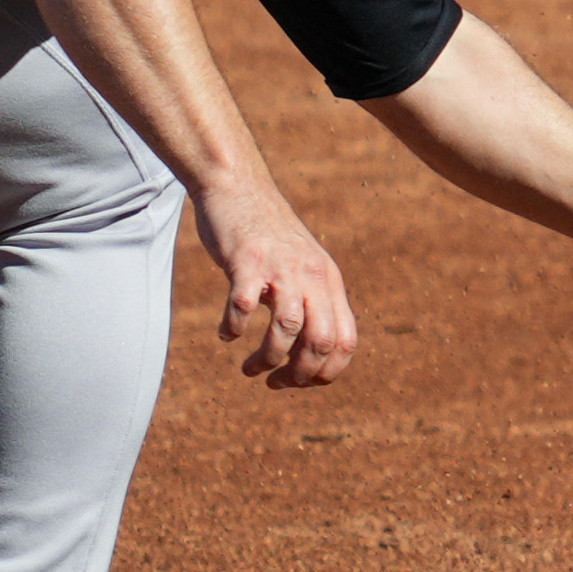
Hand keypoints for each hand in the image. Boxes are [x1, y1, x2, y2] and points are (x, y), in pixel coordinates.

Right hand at [193, 180, 356, 387]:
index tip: (300, 383)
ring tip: (250, 370)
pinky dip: (234, 328)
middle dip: (299, 375)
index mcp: (330, 283)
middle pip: (321, 342)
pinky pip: (242, 306)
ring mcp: (280, 268)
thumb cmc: (269, 237)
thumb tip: (312, 355)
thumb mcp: (305, 269)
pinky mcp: (246, 261)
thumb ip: (314, 302)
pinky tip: (227, 334)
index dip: (327, 373)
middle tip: (275, 383)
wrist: (239, 188)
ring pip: (287, 329)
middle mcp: (313, 277)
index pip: (345, 342)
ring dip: (267, 360)